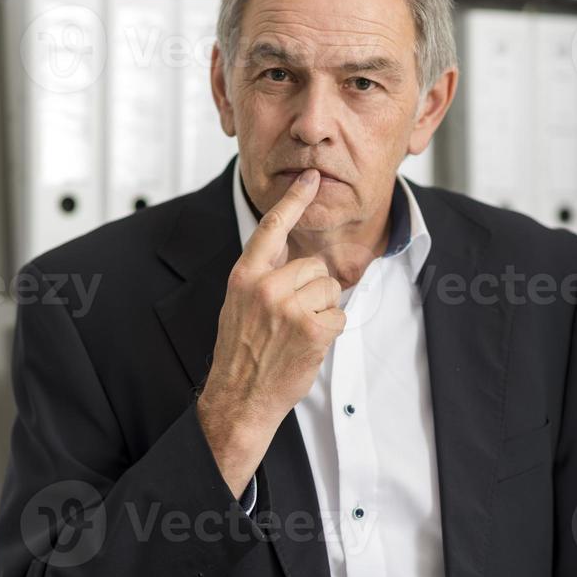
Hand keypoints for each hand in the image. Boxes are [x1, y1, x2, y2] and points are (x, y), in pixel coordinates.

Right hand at [196, 169, 345, 496]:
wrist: (239, 397)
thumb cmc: (242, 354)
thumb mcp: (240, 306)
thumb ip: (263, 278)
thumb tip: (294, 257)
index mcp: (244, 276)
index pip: (271, 227)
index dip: (294, 200)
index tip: (311, 178)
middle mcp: (265, 285)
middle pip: (314, 265)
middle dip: (314, 290)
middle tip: (292, 319)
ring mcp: (287, 306)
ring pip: (330, 289)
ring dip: (323, 311)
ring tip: (297, 334)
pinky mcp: (310, 326)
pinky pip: (338, 315)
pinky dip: (330, 332)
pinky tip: (307, 345)